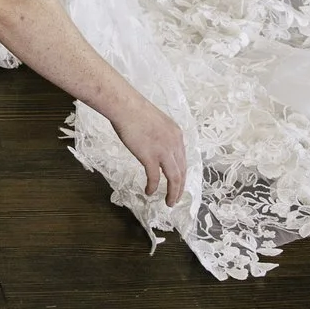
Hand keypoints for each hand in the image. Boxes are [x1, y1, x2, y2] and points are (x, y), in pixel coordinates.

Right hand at [101, 91, 188, 208]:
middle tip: (175, 198)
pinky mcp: (150, 157)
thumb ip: (161, 136)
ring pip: (174, 178)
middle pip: (182, 171)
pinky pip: (155, 178)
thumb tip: (156, 146)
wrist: (125, 106)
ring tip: (169, 202)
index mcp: (177, 135)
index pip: (183, 160)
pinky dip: (153, 187)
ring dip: (172, 193)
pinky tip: (149, 192)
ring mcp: (163, 151)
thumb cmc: (135, 110)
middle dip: (179, 188)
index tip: (178, 184)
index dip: (182, 174)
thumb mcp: (157, 122)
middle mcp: (175, 144)